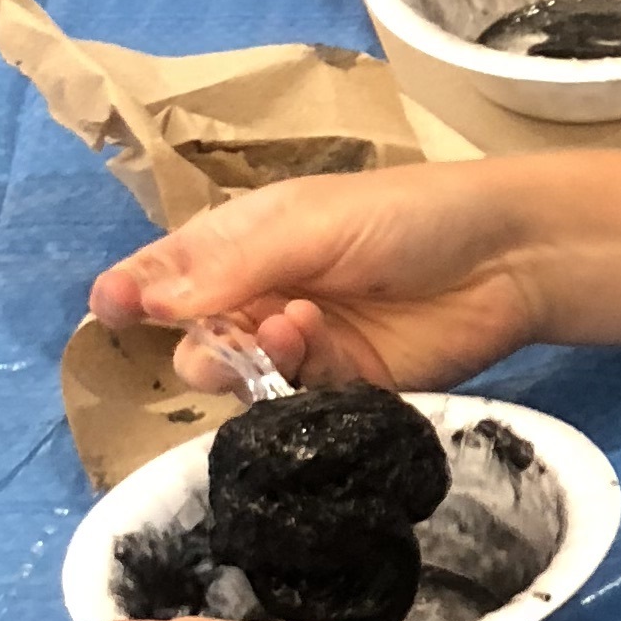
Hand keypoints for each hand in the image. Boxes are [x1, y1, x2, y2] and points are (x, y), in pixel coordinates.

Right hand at [89, 164, 551, 398]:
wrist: (507, 258)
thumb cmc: (406, 216)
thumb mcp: (309, 223)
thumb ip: (231, 265)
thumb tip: (139, 301)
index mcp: (242, 244)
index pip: (165, 276)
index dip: (132, 296)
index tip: (112, 311)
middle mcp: (262, 299)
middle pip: (195, 342)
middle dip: (202, 343)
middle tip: (230, 332)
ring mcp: (303, 349)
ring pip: (241, 380)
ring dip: (253, 360)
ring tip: (296, 327)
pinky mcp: (344, 391)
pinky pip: (294, 403)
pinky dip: (298, 380)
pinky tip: (322, 346)